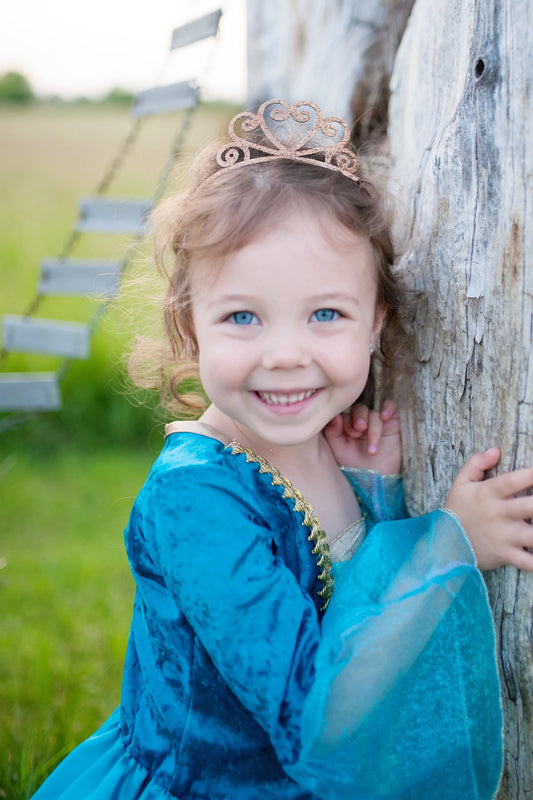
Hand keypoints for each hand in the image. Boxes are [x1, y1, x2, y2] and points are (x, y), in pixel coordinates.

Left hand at [324, 399, 401, 474]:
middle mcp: (360, 419)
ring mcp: (376, 420)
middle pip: (359, 409)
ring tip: (372, 451)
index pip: (344, 412)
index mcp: (345, 424)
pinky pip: (391, 406)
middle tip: (359, 431)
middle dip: (359, 418)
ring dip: (374, 430)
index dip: (346, 421)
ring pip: (374, 413)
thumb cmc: (355, 465)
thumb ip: (332, 433)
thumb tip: (335, 417)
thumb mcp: (339, 451)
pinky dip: (388, 408)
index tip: (349, 434)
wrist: (376, 480)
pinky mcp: (392, 421)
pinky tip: (384, 416)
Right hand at [445, 447, 532, 570]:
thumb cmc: (457, 511)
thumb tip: (495, 450)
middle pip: (528, 507)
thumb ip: (476, 464)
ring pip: (532, 536)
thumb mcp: (460, 484)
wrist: (443, 544)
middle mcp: (498, 514)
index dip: (530, 475)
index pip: (511, 481)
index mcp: (488, 495)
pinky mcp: (505, 555)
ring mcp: (503, 536)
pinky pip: (526, 562)